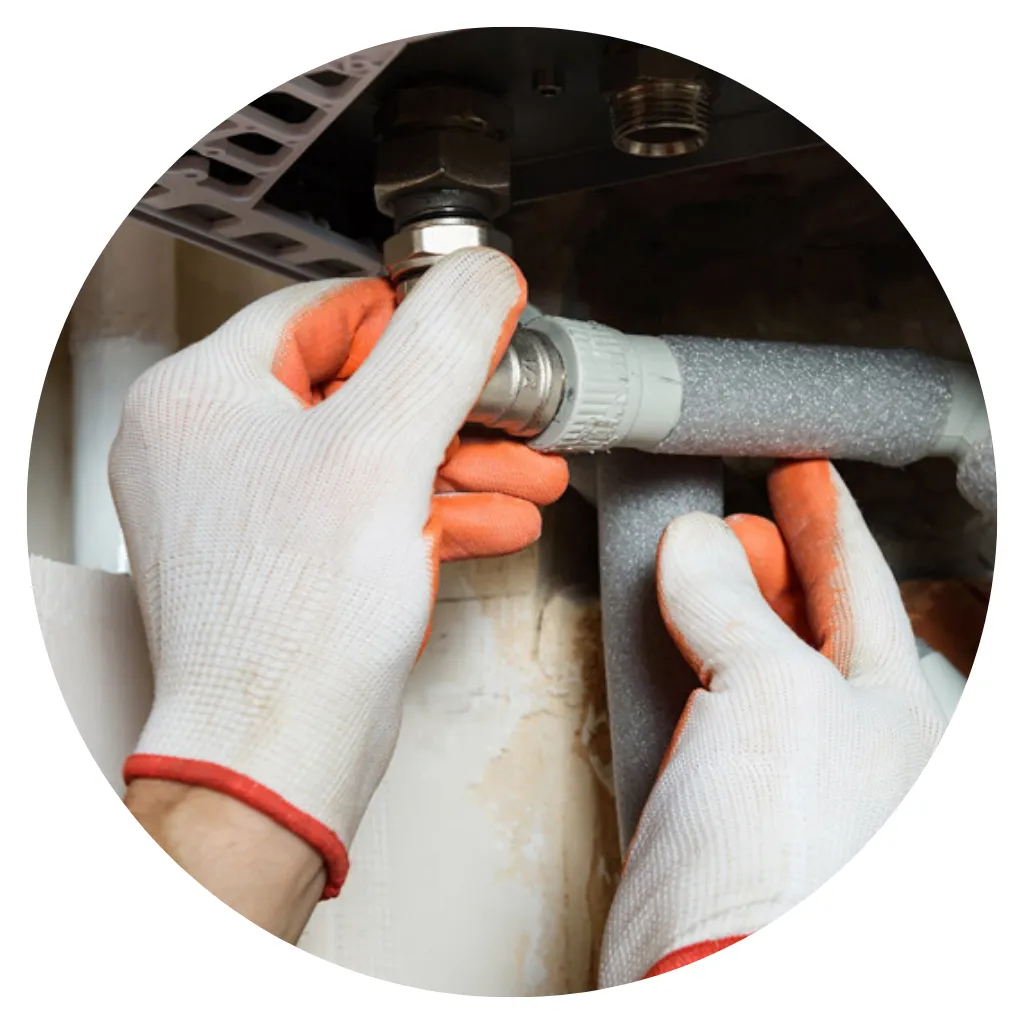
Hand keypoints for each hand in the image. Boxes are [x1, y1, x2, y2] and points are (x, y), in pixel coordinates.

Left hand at [111, 248, 567, 909]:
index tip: (474, 327)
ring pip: (372, 456)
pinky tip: (493, 519)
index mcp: (201, 398)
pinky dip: (432, 511)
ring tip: (527, 472)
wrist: (280, 750)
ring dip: (459, 463)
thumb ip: (443, 344)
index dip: (412, 320)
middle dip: (456, 409)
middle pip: (358, 389)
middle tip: (512, 410)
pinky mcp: (282, 561)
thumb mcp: (385, 447)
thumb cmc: (296, 623)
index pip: (322, 313)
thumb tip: (480, 277)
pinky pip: (366, 511)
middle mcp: (209, 450)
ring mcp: (245, 510)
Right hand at [598, 460, 946, 986]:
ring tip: (702, 559)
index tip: (801, 474)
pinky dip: (687, 660)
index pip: (864, 586)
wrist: (710, 976)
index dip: (830, 521)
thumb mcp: (772, 694)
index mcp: (897, 712)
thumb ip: (736, 606)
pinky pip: (707, 705)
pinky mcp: (720, 803)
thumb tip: (699, 545)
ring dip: (729, 603)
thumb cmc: (782, 861)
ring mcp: (784, 773)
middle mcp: (851, 741)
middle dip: (781, 558)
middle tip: (746, 511)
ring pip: (757, 659)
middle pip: (814, 618)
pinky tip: (668, 638)